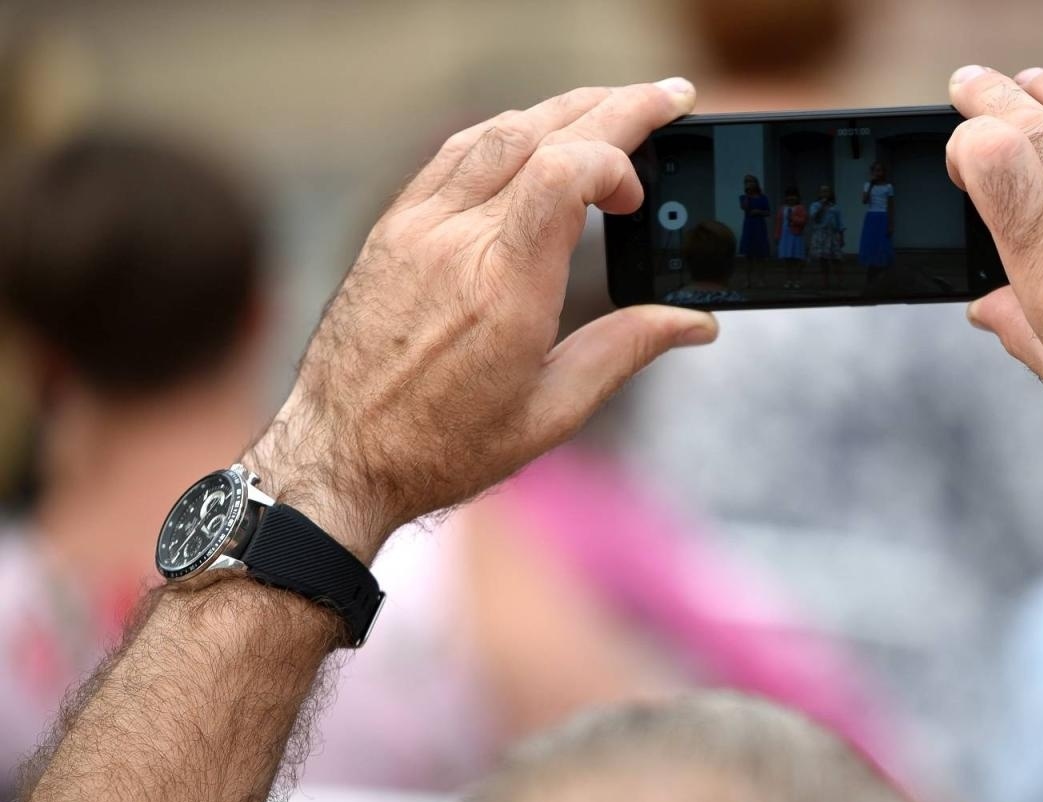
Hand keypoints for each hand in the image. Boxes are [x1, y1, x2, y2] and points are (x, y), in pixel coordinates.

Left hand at [245, 80, 714, 560]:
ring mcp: (417, 228)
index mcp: (503, 292)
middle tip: (668, 98)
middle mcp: (456, 244)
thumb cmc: (442, 446)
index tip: (638, 197)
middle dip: (616, 108)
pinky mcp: (393, 228)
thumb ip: (625, 351)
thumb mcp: (551, 412)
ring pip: (497, 132)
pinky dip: (509, 133)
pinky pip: (456, 153)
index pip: (563, 172)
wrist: (339, 453)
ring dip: (563, 111)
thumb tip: (695, 322)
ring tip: (612, 112)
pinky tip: (538, 138)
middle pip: (540, 135)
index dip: (617, 158)